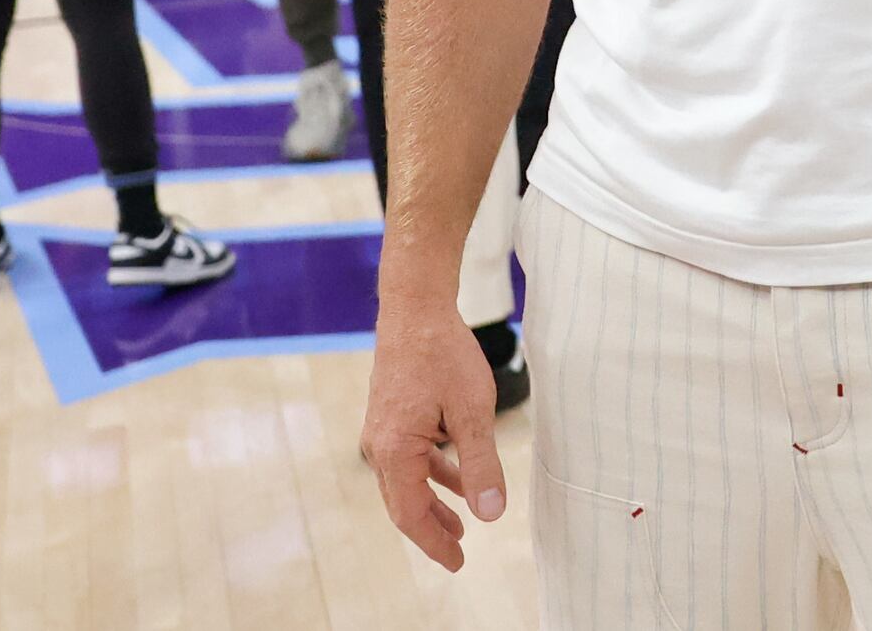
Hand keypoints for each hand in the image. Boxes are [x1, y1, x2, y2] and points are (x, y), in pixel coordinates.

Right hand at [361, 291, 508, 571]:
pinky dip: (432, 473)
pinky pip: (410, 457)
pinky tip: (455, 478)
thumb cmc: (444, 355)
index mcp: (395, 450)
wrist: (416, 308)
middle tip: (459, 554)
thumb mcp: (473, 412)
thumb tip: (491, 513)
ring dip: (433, 503)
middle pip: (404, 502)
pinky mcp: (391, 415)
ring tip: (460, 526)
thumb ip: (481, 465)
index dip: (434, 542)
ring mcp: (383, 429)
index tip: (458, 563)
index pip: (410, 514)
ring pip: (406, 481)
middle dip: (432, 530)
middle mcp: (380, 445)